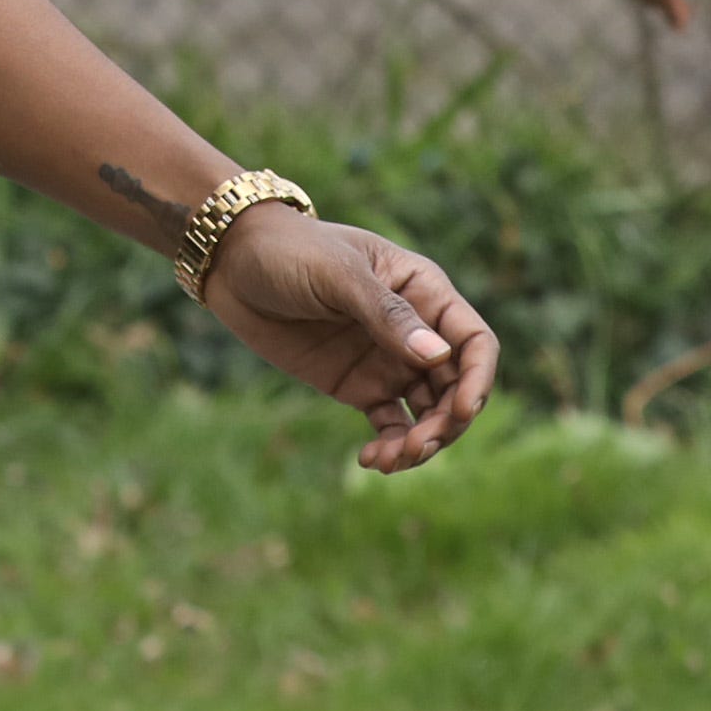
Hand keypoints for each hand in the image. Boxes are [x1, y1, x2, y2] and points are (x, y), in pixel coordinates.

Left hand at [197, 210, 497, 473]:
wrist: (233, 263)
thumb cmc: (290, 250)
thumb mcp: (337, 274)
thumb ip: (386, 314)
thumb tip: (437, 357)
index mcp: (424, 291)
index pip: (473, 341)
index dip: (478, 378)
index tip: (461, 410)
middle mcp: (416, 331)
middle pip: (456, 387)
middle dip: (446, 423)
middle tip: (415, 446)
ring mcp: (389, 361)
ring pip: (428, 413)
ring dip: (421, 443)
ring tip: (390, 461)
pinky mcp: (359, 386)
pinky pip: (391, 425)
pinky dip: (391, 447)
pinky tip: (371, 460)